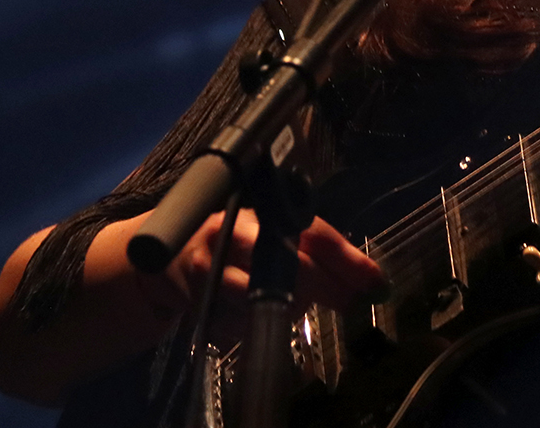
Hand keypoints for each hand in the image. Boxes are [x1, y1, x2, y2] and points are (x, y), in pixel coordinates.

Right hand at [132, 211, 383, 345]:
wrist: (163, 262)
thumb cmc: (235, 245)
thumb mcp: (271, 235)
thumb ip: (318, 250)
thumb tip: (371, 281)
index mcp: (261, 213)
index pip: (314, 234)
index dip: (348, 260)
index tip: (376, 282)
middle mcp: (234, 236)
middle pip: (293, 266)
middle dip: (328, 289)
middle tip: (351, 303)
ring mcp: (212, 271)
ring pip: (268, 300)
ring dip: (289, 309)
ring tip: (290, 303)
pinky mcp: (198, 304)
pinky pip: (242, 326)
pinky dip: (256, 326)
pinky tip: (252, 315)